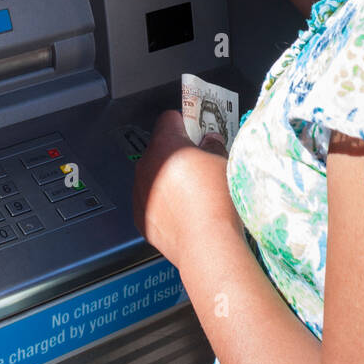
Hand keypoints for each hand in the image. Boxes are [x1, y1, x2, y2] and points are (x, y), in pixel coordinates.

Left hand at [132, 110, 243, 269]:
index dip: (184, 122)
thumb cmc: (217, 200)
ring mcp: (140, 192)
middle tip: (199, 163)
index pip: (169, 118)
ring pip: (153, 175)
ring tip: (192, 193)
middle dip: (177, 152)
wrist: (207, 244)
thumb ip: (213, 145)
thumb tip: (209, 140)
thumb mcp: (223, 162)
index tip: (195, 130)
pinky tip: (182, 212)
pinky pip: (149, 200)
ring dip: (168, 178)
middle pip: (159, 148)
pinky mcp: (140, 217)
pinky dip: (162, 202)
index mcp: (166, 145)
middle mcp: (147, 165)